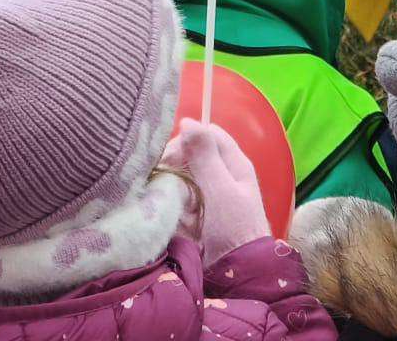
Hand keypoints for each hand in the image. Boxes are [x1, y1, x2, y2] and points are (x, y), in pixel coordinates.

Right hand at [162, 121, 269, 260]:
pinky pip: (180, 200)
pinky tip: (164, 210)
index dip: (188, 139)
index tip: (169, 154)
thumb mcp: (220, 189)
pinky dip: (172, 203)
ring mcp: (209, 196)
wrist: (236, 275)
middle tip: (161, 176)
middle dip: (175, 163)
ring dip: (172, 185)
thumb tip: (188, 121)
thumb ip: (205, 156)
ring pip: (183, 177)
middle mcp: (222, 175)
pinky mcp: (198, 216)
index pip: (208, 135)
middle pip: (192, 155)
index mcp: (234, 163)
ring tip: (162, 195)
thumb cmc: (233, 229)